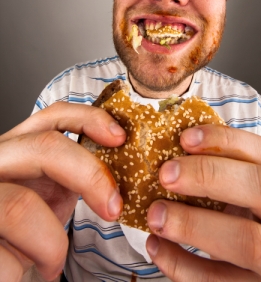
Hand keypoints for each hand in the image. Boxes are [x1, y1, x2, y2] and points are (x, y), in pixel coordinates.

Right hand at [0, 102, 125, 280]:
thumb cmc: (25, 231)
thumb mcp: (50, 191)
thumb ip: (74, 171)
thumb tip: (125, 165)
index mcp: (16, 149)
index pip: (52, 116)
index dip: (89, 118)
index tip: (119, 137)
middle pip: (44, 147)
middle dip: (89, 176)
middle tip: (113, 208)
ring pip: (21, 206)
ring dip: (51, 243)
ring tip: (53, 262)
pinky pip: (2, 257)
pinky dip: (27, 269)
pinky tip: (30, 273)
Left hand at [146, 125, 260, 280]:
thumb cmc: (245, 223)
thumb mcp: (241, 194)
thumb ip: (218, 174)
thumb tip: (169, 152)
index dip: (224, 141)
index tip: (185, 138)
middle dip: (210, 176)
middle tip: (165, 174)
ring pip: (250, 243)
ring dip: (194, 225)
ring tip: (156, 215)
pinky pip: (220, 281)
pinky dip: (182, 264)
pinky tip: (156, 246)